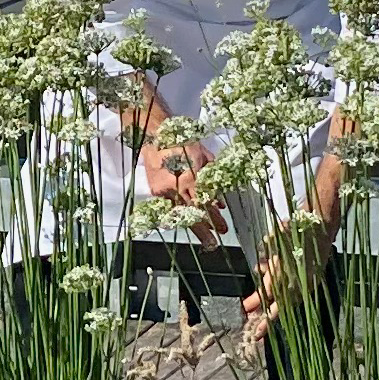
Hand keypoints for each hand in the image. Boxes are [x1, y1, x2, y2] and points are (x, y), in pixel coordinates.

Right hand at [138, 125, 224, 239]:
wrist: (156, 136)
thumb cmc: (182, 142)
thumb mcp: (204, 157)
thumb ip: (212, 178)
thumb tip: (219, 201)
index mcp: (192, 175)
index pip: (206, 202)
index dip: (214, 217)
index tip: (222, 228)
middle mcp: (178, 185)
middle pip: (194, 212)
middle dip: (205, 229)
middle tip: (213, 243)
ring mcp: (165, 190)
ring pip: (181, 214)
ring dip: (194, 227)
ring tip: (204, 240)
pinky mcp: (156, 191)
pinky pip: (169, 209)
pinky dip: (178, 217)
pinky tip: (185, 225)